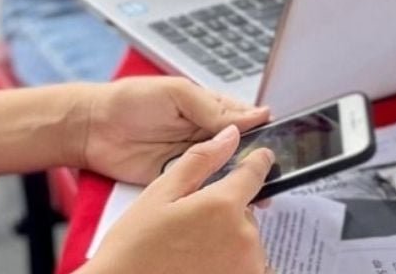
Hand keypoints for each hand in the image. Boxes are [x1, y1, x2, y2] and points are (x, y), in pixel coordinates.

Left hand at [73, 77, 269, 184]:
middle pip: (240, 149)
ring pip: (225, 171)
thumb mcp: (178, 94)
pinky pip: (202, 188)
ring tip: (259, 186)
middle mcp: (204, 134)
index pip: (246, 120)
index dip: (264, 130)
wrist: (94, 128)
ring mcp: (192, 158)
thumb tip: (255, 115)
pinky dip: (215, 192)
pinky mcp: (178, 179)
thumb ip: (214, 108)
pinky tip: (228, 195)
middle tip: (272, 169)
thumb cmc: (132, 100)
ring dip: (238, 177)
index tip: (281, 140)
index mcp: (209, 108)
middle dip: (256, 159)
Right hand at [87, 125, 274, 273]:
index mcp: (223, 205)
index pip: (254, 173)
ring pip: (247, 240)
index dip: (257, 162)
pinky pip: (251, 266)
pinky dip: (233, 264)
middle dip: (225, 213)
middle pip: (245, 212)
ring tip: (192, 252)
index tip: (261, 157)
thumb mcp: (160, 195)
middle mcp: (243, 237)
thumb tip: (230, 135)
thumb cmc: (135, 248)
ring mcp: (247, 266)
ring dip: (228, 241)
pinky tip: (203, 266)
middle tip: (190, 226)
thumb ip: (200, 161)